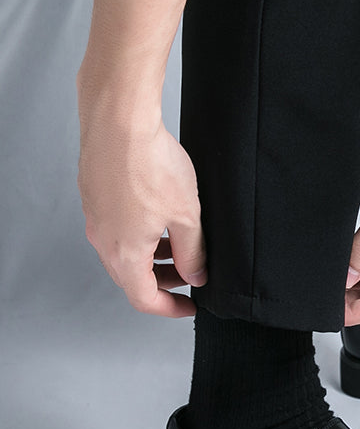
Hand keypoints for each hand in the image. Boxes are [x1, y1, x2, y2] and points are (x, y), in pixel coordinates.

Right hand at [78, 115, 205, 316]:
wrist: (119, 119)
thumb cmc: (151, 164)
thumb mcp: (187, 217)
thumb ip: (193, 253)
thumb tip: (196, 276)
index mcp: (125, 253)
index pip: (144, 299)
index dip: (169, 308)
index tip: (189, 306)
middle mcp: (103, 240)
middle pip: (132, 279)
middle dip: (163, 283)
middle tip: (190, 275)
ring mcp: (96, 218)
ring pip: (124, 254)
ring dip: (152, 259)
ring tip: (179, 246)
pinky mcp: (95, 198)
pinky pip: (117, 231)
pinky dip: (140, 238)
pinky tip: (161, 220)